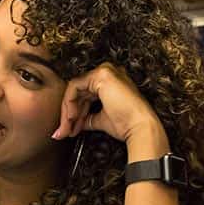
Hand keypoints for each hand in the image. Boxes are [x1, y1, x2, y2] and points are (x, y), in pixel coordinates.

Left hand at [52, 62, 168, 158]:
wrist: (139, 127)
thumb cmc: (127, 124)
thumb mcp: (100, 119)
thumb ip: (87, 118)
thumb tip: (76, 122)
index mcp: (109, 83)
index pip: (84, 95)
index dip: (75, 113)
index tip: (70, 129)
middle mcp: (107, 75)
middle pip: (78, 93)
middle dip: (69, 115)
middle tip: (64, 132)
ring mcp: (104, 72)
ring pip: (74, 91)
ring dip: (68, 112)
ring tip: (67, 129)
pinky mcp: (101, 76)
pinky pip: (75, 87)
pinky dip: (70, 103)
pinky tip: (72, 118)